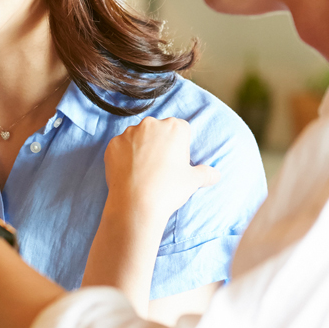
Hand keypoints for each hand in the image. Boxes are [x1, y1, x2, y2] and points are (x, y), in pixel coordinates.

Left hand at [103, 116, 219, 225]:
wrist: (136, 204)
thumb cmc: (168, 189)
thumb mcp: (193, 181)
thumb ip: (206, 173)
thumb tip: (216, 174)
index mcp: (174, 127)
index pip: (180, 130)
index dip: (180, 146)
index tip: (176, 162)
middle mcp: (150, 124)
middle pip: (158, 130)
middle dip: (159, 144)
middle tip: (160, 168)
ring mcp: (129, 133)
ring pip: (137, 137)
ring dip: (140, 149)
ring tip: (143, 172)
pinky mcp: (112, 144)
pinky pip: (120, 147)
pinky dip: (124, 157)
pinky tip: (129, 173)